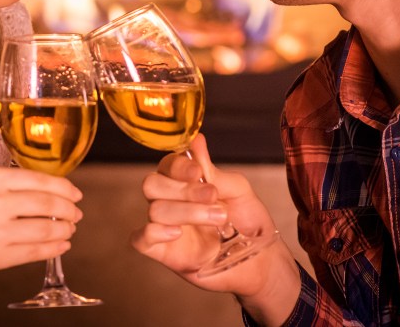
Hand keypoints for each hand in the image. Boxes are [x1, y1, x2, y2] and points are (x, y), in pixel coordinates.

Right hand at [0, 165, 83, 274]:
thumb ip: (12, 183)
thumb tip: (54, 190)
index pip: (42, 181)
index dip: (65, 189)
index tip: (76, 195)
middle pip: (48, 205)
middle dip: (69, 211)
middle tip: (76, 214)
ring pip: (46, 230)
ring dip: (64, 230)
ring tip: (69, 229)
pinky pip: (35, 253)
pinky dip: (53, 249)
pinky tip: (61, 245)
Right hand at [131, 134, 301, 321]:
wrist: (259, 259)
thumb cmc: (247, 222)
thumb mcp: (238, 191)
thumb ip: (214, 171)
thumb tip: (197, 140)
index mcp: (185, 182)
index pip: (167, 165)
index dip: (178, 166)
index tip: (198, 172)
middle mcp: (171, 201)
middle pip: (152, 184)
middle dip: (182, 189)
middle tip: (212, 196)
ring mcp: (165, 226)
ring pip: (154, 210)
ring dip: (186, 211)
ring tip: (218, 218)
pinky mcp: (163, 252)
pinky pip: (140, 239)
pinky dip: (153, 232)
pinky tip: (177, 233)